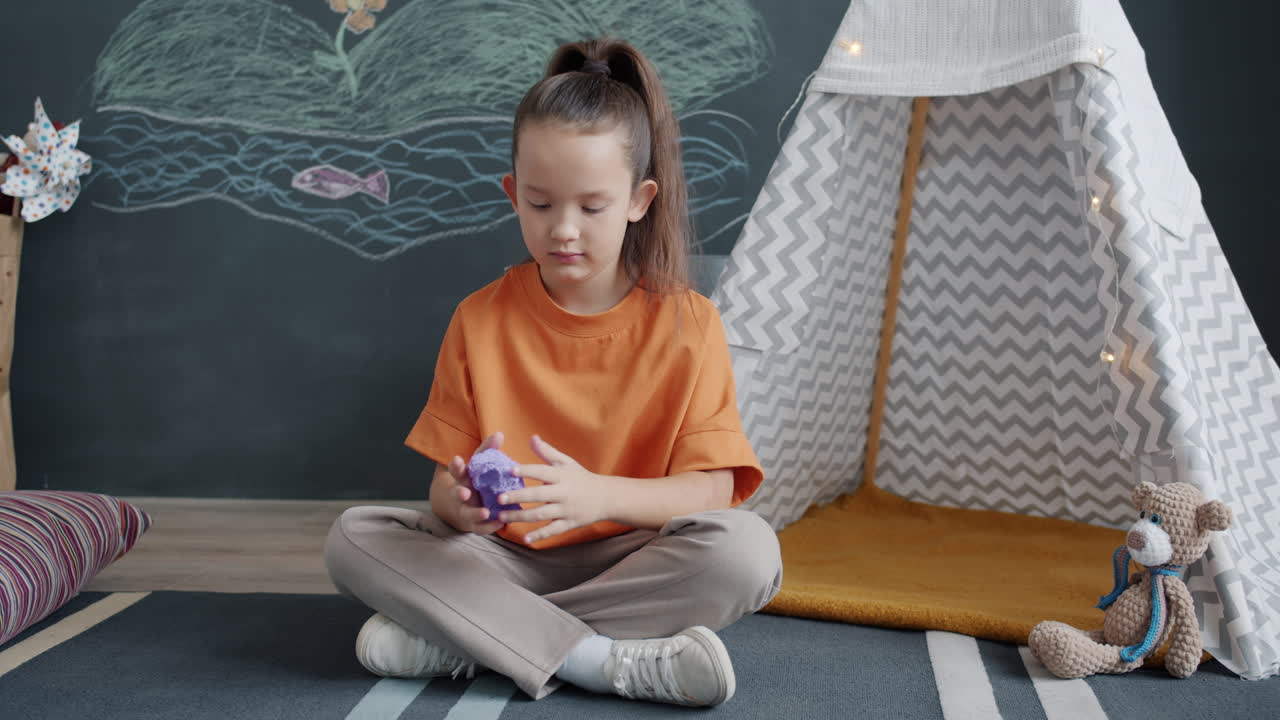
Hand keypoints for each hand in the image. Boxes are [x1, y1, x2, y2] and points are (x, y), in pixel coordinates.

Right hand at [430, 431, 505, 534]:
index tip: (456, 459)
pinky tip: (501, 524)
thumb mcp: (478, 464)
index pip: (456, 470)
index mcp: (462, 478)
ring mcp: (467, 510)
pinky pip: (481, 527)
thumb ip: (487, 450)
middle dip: (460, 493)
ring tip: (485, 512)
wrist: (462, 506)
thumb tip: (499, 434)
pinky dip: (490, 527)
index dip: (455, 465)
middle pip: (458, 494)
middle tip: (464, 492)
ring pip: (468, 513)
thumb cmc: (474, 480)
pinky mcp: (475, 524)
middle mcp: (462, 495)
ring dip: (476, 513)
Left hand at [498, 435, 613, 543]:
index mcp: (562, 476)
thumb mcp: (566, 462)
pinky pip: (553, 530)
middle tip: (499, 498)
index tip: (510, 470)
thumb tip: (532, 437)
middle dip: (518, 496)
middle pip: (538, 495)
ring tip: (502, 516)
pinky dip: (539, 535)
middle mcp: (564, 493)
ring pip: (541, 514)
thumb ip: (547, 452)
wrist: (607, 497)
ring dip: (521, 516)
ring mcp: (566, 510)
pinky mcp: (569, 524)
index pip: (542, 472)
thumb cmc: (581, 477)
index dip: (527, 470)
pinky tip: (525, 539)